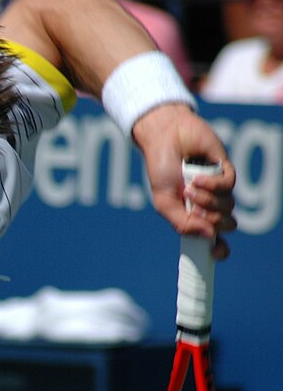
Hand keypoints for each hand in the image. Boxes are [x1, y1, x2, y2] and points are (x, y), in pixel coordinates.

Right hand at [132, 104, 236, 259]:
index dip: (219, 249)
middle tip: (193, 207)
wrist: (165, 138)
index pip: (213, 240)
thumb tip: (210, 237)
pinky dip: (213, 184)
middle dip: (209, 219)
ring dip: (207, 199)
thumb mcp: (164, 202)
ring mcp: (219, 189)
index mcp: (193, 216)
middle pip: (224, 225)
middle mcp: (209, 205)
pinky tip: (198, 177)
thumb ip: (182, 224)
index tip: (217, 252)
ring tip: (190, 186)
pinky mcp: (226, 171)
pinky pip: (229, 187)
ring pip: (228, 207)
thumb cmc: (161, 169)